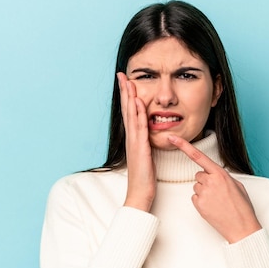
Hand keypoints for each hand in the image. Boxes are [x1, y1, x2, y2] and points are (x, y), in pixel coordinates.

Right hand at [117, 72, 155, 211]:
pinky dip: (139, 114)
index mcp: (133, 138)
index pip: (129, 113)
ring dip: (130, 97)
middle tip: (121, 74)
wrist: (140, 193)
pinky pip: (140, 128)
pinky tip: (139, 102)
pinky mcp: (140, 148)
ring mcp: (134, 142)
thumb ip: (145, 143)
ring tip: (128, 81)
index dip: (127, 97)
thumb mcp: (146, 155)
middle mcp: (131, 138)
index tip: (126, 81)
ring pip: (132, 115)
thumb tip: (147, 133)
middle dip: (124, 91)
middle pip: (127, 110)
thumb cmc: (144, 177)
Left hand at [168, 135, 261, 242]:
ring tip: (217, 201)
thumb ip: (223, 176)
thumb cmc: (242, 207)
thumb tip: (214, 175)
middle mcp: (210, 181)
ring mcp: (203, 194)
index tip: (172, 138)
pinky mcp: (198, 204)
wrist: (242, 227)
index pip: (198, 156)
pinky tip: (212, 207)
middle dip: (206, 181)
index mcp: (220, 174)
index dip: (183, 146)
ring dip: (204, 191)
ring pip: (196, 186)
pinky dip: (202, 202)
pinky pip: (195, 198)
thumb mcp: (237, 185)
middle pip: (199, 175)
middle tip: (219, 193)